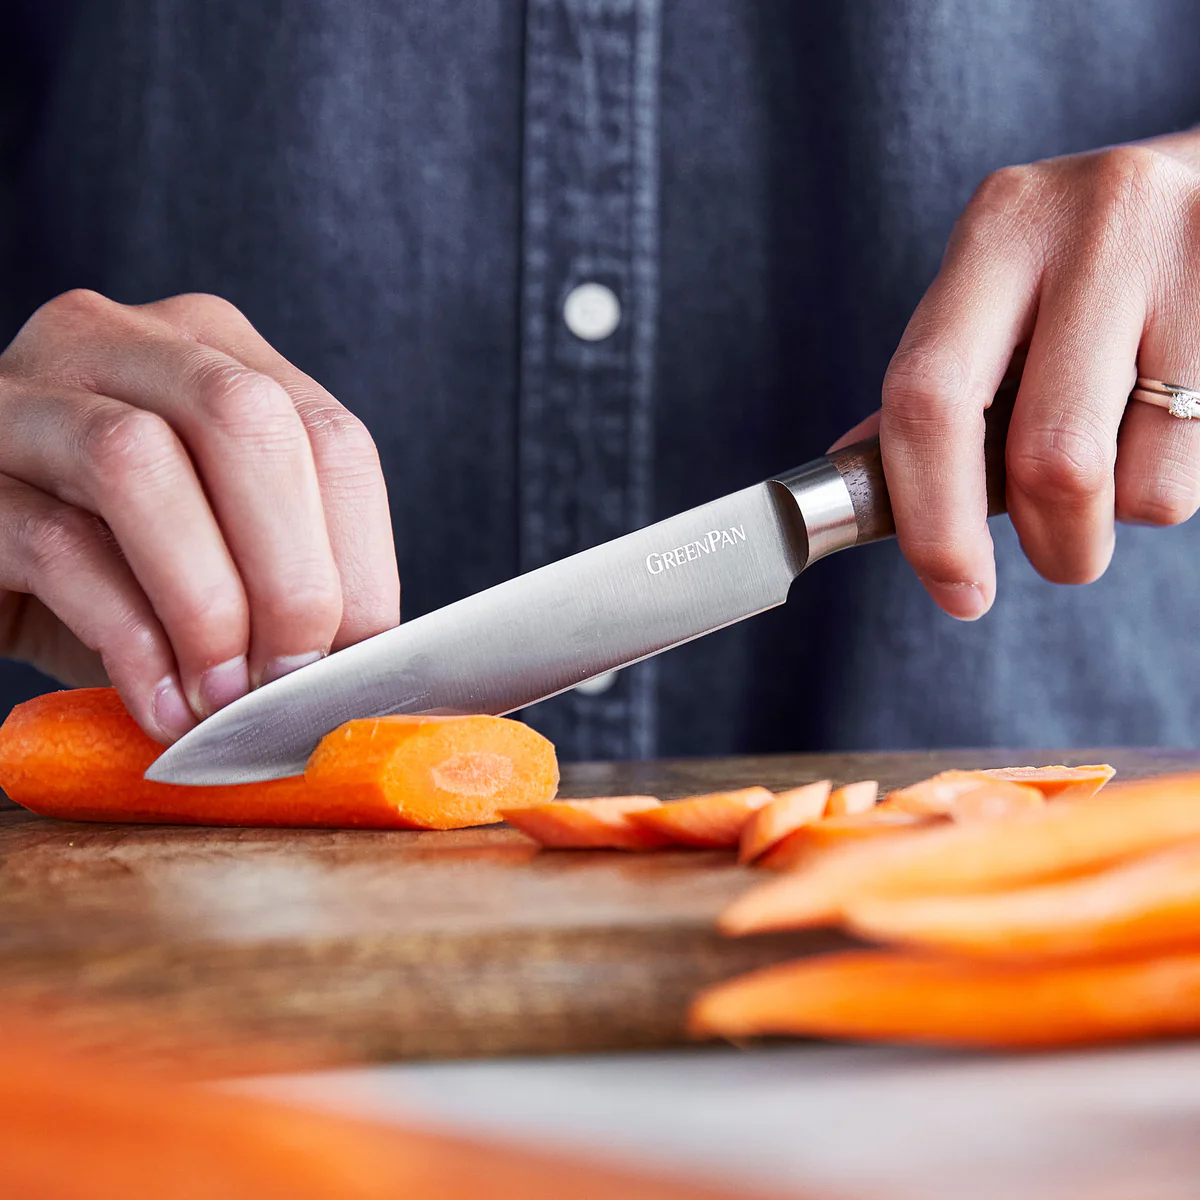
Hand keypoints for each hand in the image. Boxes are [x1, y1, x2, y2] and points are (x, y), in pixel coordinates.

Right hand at [0, 290, 399, 740]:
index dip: (360, 556)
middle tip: (293, 678)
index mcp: (216, 352)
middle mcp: (123, 343)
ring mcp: (27, 395)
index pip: (328, 433)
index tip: (363, 657)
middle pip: (244, 419)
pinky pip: (55, 542)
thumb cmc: (120, 565)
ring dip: (205, 600)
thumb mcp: (221, 546)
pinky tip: (161, 701)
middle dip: (290, 571)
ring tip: (224, 697)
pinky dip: (129, 638)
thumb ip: (287, 568)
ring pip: (139, 461)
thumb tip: (367, 656)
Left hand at [834, 133, 1199, 617]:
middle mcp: (1093, 222)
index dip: (933, 520)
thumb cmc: (1092, 262)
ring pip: (1143, 484)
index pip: (931, 396)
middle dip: (1051, 543)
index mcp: (999, 227)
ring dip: (1120, 515)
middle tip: (1060, 555)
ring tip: (1125, 461)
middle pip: (1050, 458)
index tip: (955, 590)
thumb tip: (858, 468)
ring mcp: (1190, 251)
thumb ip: (942, 381)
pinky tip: (1175, 420)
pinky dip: (1172, 480)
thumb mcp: (1005, 292)